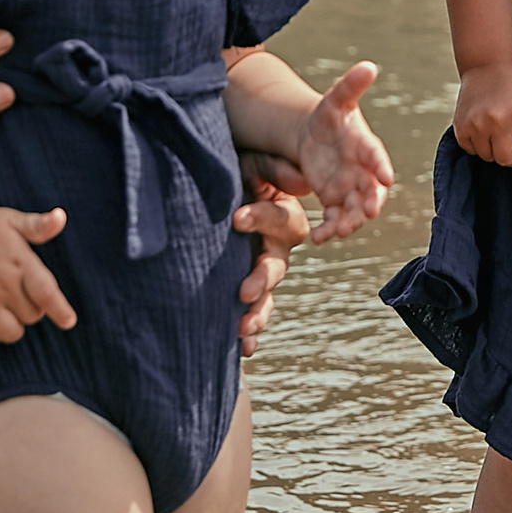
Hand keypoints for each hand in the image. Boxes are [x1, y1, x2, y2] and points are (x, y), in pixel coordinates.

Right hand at [0, 203, 74, 349]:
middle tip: (24, 295)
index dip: (60, 310)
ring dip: (15, 326)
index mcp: (19, 262)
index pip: (45, 292)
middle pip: (31, 316)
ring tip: (9, 310)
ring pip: (10, 333)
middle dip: (34, 310)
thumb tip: (61, 217)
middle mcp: (1, 284)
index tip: (69, 321)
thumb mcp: (14, 220)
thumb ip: (40, 226)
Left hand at [230, 159, 309, 356]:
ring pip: (267, 294)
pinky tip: (243, 351)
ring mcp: (260, 266)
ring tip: (242, 328)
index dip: (261, 218)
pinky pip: (252, 310)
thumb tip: (297, 175)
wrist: (214, 181)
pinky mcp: (244, 282)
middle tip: (243, 292)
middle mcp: (276, 245)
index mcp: (284, 213)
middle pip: (277, 265)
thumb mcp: (253, 161)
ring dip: (258, 312)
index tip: (236, 218)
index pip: (280, 219)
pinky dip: (250, 333)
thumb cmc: (239, 169)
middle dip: (261, 279)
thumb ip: (271, 168)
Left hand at [290, 62, 395, 242]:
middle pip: (372, 190)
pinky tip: (318, 238)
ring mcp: (349, 189)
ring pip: (355, 209)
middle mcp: (362, 171)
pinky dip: (328, 229)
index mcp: (365, 146)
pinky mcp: (334, 201)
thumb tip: (369, 65)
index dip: (381, 166)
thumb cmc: (329, 115)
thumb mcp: (336, 99)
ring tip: (338, 231)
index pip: (376, 156)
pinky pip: (334, 218)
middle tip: (367, 213)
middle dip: (370, 203)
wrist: (312, 136)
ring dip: (350, 221)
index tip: (386, 177)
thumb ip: (351, 86)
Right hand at [454, 61, 511, 167]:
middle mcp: (498, 120)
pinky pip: (471, 150)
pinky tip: (484, 126)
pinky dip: (478, 143)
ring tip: (499, 128)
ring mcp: (477, 124)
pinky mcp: (461, 126)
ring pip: (488, 157)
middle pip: (508, 160)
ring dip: (495, 147)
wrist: (488, 62)